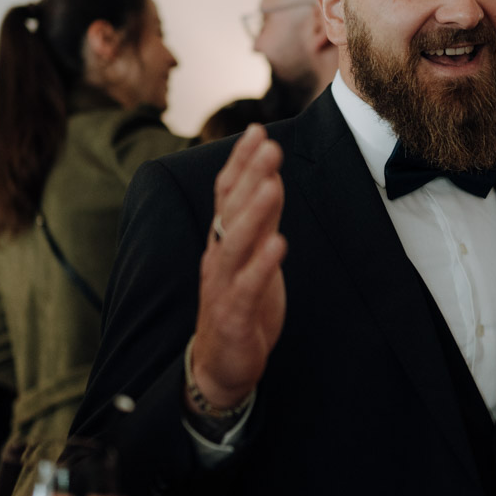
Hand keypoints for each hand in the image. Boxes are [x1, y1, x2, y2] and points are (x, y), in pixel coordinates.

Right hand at [191, 124, 287, 410]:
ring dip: (253, 213)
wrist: (222, 365)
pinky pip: (246, 286)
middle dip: (249, 176)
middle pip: (230, 211)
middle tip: (268, 145)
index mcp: (221, 241)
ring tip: (272, 185)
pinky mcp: (233, 315)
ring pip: (235, 244)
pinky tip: (278, 244)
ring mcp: (222, 285)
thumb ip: (260, 220)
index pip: (225, 194)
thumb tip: (270, 176)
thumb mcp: (252, 256)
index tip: (257, 130)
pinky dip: (261, 265)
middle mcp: (217, 257)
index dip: (240, 162)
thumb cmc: (240, 303)